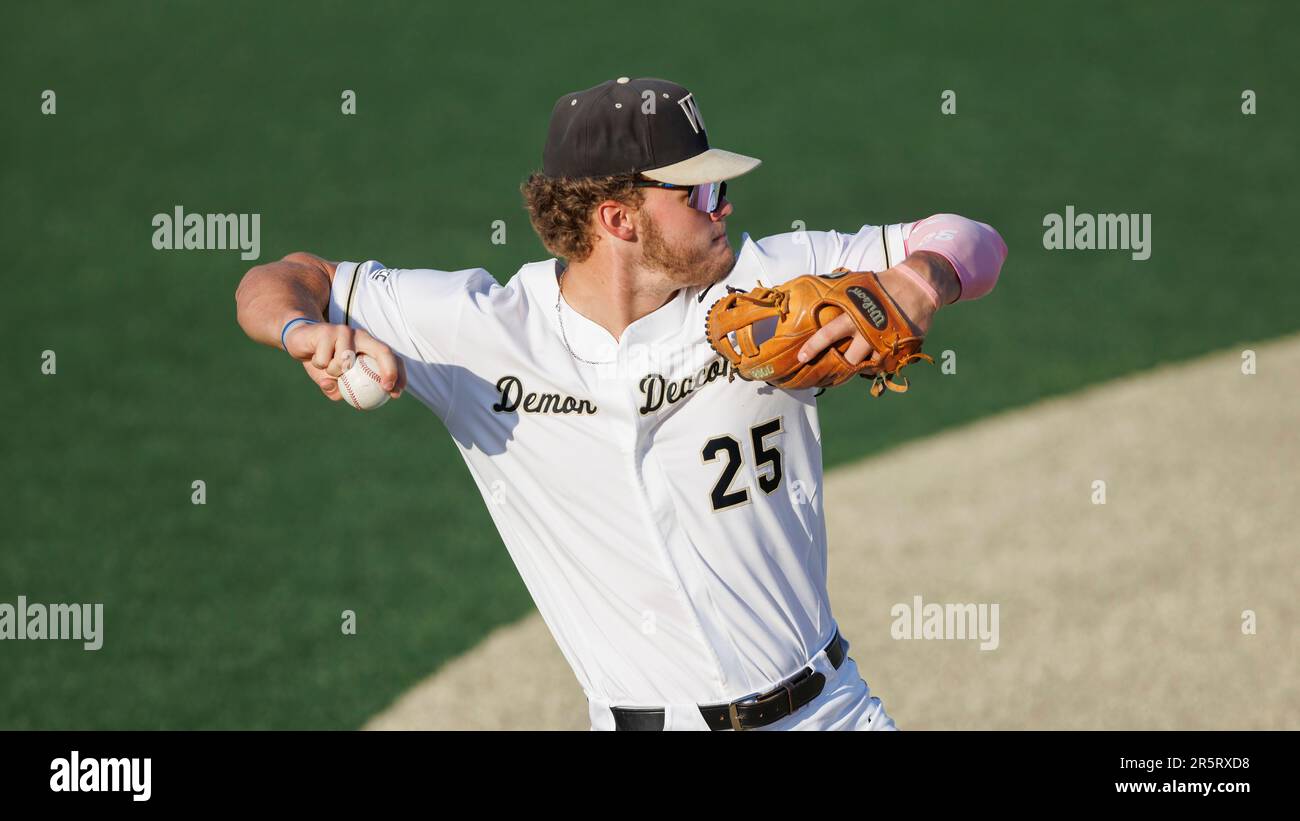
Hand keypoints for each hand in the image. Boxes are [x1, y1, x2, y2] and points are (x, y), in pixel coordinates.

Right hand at [284, 321, 405, 400]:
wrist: (300, 339)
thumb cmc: (323, 361)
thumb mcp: (332, 380)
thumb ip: (339, 391)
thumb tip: (346, 398)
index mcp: (368, 346)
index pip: (390, 357)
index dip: (398, 374)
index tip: (396, 394)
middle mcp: (361, 336)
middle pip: (383, 351)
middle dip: (389, 370)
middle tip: (386, 388)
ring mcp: (345, 331)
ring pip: (345, 362)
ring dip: (334, 372)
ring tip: (327, 367)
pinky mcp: (327, 331)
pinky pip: (325, 360)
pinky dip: (319, 365)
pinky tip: (314, 357)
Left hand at [796, 265, 939, 369]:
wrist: (917, 285)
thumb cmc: (881, 285)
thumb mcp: (855, 287)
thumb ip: (838, 298)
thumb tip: (814, 297)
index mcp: (854, 315)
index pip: (829, 334)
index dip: (814, 347)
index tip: (802, 357)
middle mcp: (868, 330)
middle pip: (851, 359)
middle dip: (843, 365)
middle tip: (837, 368)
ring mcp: (886, 341)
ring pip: (870, 365)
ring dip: (864, 365)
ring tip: (861, 361)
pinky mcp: (902, 348)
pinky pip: (887, 364)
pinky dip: (880, 363)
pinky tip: (878, 357)